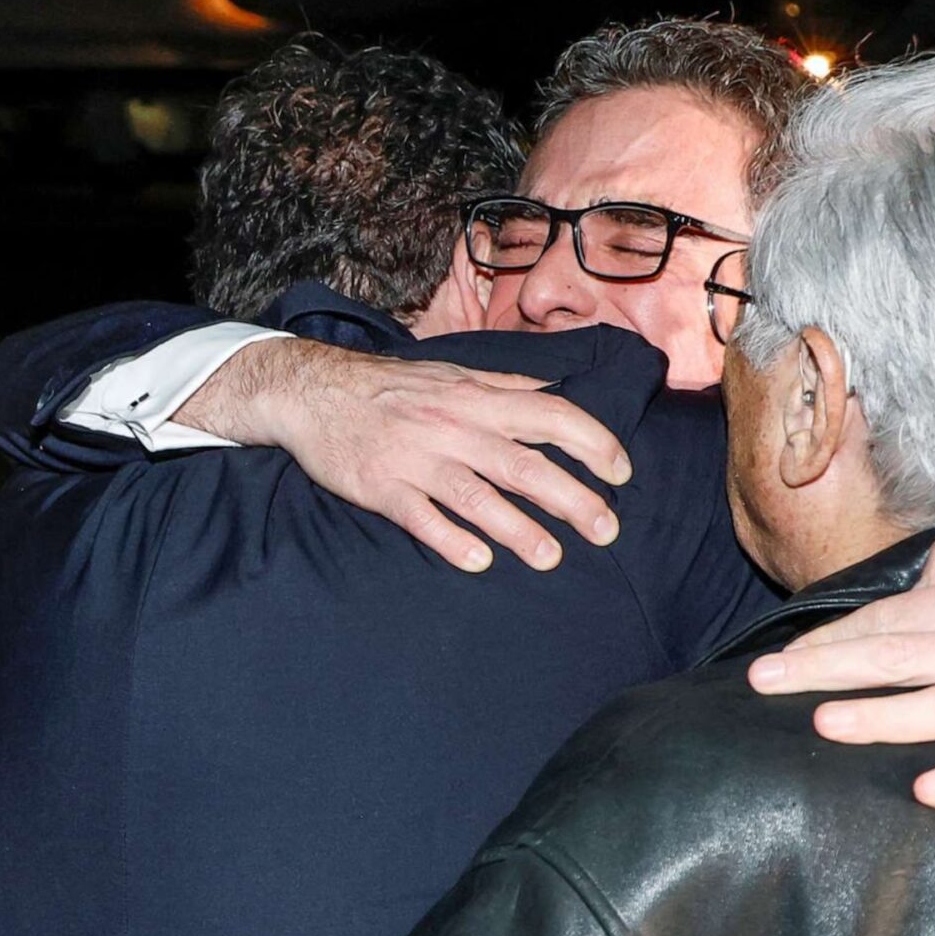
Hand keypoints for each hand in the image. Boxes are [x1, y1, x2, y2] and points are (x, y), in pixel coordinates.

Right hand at [181, 338, 631, 572]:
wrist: (314, 391)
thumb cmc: (391, 387)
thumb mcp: (452, 374)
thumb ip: (504, 387)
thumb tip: (555, 391)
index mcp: (476, 398)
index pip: (549, 414)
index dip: (591, 442)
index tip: (620, 473)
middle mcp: (453, 427)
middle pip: (523, 464)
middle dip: (570, 498)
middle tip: (607, 531)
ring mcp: (416, 459)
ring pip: (476, 496)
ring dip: (518, 528)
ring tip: (551, 558)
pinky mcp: (381, 487)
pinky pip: (421, 517)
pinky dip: (449, 538)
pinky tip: (478, 561)